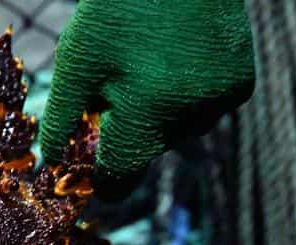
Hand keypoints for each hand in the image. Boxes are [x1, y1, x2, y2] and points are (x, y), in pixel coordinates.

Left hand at [39, 0, 254, 195]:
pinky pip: (205, 110)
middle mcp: (190, 117)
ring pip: (178, 131)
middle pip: (148, 150)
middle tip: (117, 83)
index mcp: (146, 115)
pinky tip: (179, 60)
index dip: (100, 174)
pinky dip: (188, 96)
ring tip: (150, 64)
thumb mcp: (77, 62)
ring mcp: (220, 103)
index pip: (119, 177)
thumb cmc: (116, 12)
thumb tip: (54, 165)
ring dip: (159, 113)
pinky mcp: (241, 86)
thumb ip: (63, 119)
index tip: (88, 162)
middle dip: (128, 129)